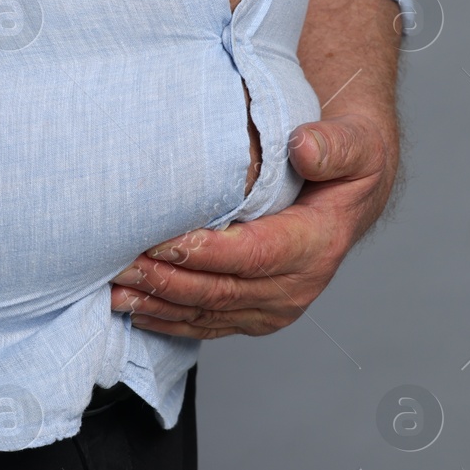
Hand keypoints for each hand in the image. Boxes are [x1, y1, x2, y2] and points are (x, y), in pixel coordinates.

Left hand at [109, 109, 397, 337]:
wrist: (349, 195)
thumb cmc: (347, 165)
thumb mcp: (355, 145)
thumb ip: (334, 144)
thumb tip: (303, 147)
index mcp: (316, 245)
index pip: (253, 255)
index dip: (204, 252)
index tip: (160, 240)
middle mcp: (296, 285)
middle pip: (221, 291)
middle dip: (166, 280)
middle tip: (121, 263)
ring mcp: (275, 307)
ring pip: (208, 313)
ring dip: (159, 304)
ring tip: (114, 291)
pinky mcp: (255, 316)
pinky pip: (207, 325)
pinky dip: (169, 319)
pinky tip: (135, 309)